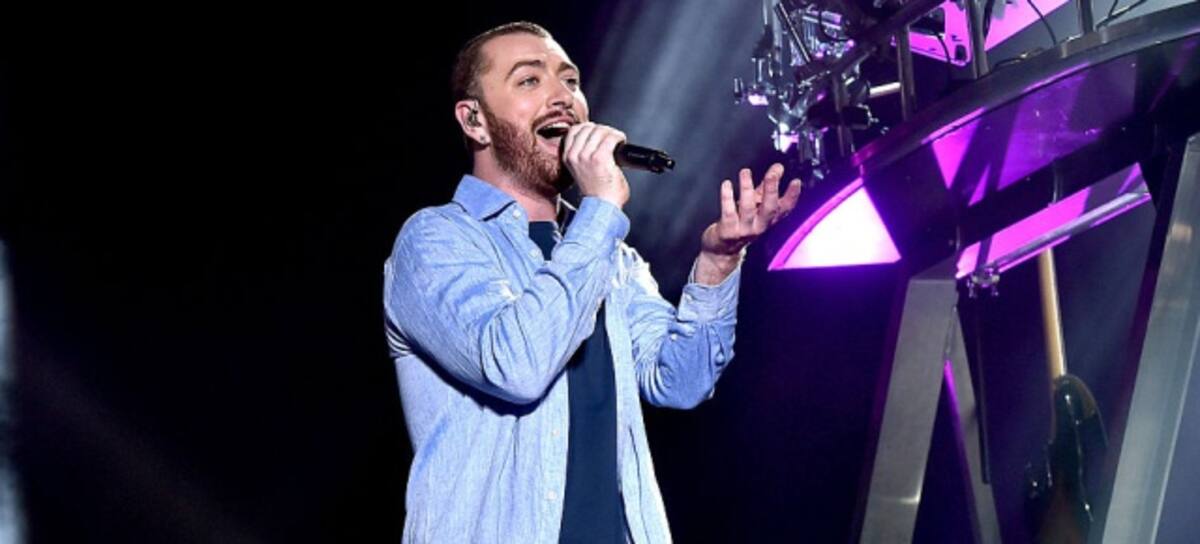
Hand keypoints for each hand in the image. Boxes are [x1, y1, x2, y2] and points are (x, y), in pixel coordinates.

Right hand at [562, 122, 629, 207]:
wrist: (603, 206)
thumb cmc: (597, 191)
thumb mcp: (581, 170)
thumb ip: (582, 154)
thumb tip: (594, 138)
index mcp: (567, 157)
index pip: (575, 130)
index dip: (589, 128)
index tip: (599, 133)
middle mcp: (574, 155)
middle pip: (588, 128)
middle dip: (603, 130)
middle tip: (611, 138)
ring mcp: (586, 156)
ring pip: (600, 130)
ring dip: (612, 133)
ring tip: (617, 140)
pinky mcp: (600, 158)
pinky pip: (611, 137)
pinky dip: (618, 137)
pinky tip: (622, 142)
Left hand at [694, 163, 801, 284]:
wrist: (722, 250)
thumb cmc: (740, 223)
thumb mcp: (755, 205)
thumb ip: (765, 186)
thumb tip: (778, 168)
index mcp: (768, 219)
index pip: (785, 208)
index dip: (792, 196)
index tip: (795, 182)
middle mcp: (759, 226)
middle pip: (769, 208)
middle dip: (771, 190)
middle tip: (772, 174)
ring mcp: (744, 230)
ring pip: (748, 209)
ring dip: (747, 188)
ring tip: (745, 172)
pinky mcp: (728, 232)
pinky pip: (728, 212)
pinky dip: (727, 197)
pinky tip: (727, 184)